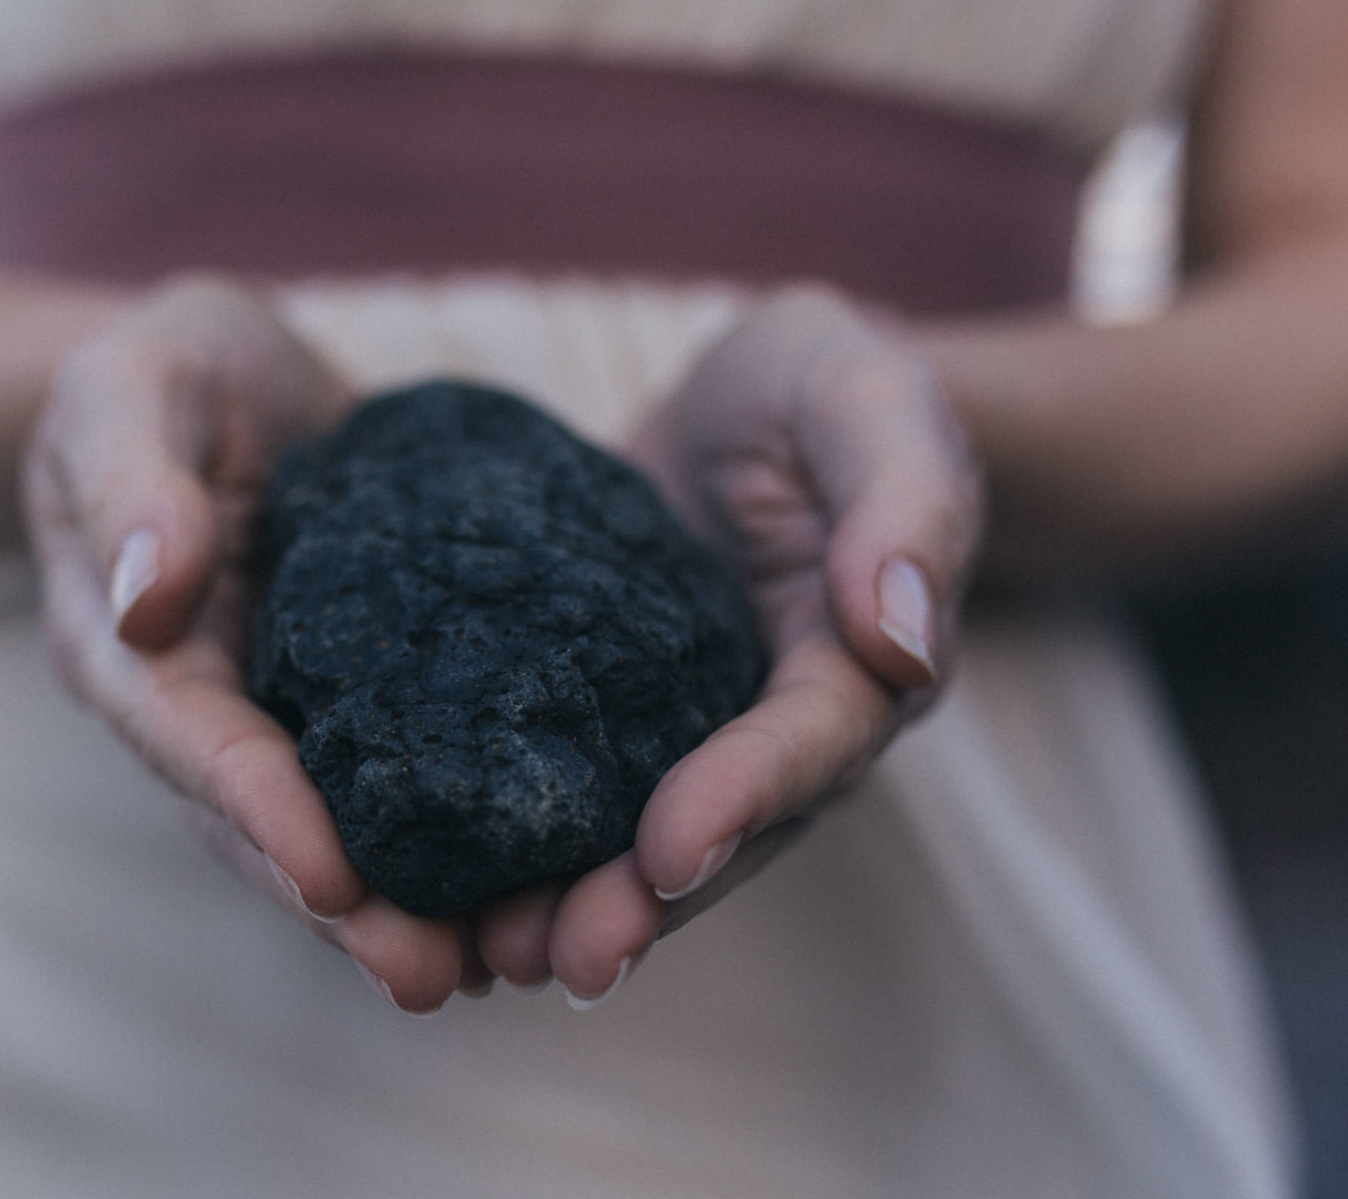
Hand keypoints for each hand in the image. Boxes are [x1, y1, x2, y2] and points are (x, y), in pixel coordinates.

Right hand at [23, 277, 484, 1014]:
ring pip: (331, 823)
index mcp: (125, 647)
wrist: (224, 374)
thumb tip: (147, 597)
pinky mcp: (350, 691)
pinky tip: (526, 878)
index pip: (191, 742)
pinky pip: (393, 772)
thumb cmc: (162, 369)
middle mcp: (195, 701)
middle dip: (343, 909)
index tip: (332, 882)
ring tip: (492, 966)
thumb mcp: (131, 386)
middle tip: (435, 976)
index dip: (259, 814)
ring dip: (401, 903)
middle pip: (262, 823)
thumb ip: (131, 481)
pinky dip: (445, 832)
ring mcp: (273, 705)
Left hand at [472, 285, 984, 1005]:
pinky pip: (572, 783)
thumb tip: (901, 638)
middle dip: (647, 900)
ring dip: (577, 903)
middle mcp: (776, 721)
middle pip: (724, 829)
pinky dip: (518, 837)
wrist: (755, 401)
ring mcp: (688, 726)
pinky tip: (442, 883)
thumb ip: (905, 508)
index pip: (808, 743)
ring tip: (491, 954)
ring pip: (642, 835)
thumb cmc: (831, 390)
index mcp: (856, 664)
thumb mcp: (875, 407)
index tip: (671, 851)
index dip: (744, 798)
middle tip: (564, 957)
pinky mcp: (609, 708)